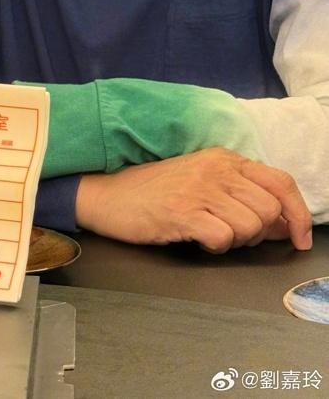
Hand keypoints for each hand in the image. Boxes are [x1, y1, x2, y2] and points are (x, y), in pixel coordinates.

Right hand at [75, 148, 311, 252]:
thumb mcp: (201, 181)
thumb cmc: (154, 191)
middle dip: (260, 232)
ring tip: (212, 234)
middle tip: (235, 235)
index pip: (281, 181)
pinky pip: (223, 238)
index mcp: (223, 158)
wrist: (107, 194)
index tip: (299, 238)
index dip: (299, 214)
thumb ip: (240, 195)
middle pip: (270, 208)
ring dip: (237, 241)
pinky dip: (216, 247)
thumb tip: (281, 224)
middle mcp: (215, 169)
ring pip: (251, 226)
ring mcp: (198, 189)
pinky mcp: (182, 212)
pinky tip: (198, 239)